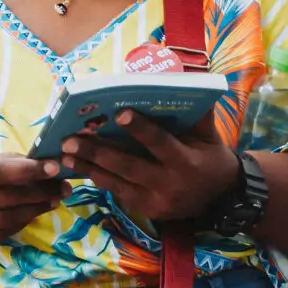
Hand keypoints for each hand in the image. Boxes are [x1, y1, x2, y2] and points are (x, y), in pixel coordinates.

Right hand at [0, 155, 69, 259]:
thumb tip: (34, 159)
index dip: (28, 170)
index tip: (54, 167)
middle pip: (9, 198)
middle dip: (41, 192)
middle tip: (63, 186)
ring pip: (9, 218)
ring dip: (36, 209)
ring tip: (53, 200)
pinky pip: (2, 234)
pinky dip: (21, 223)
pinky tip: (32, 213)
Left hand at [59, 110, 238, 224]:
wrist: (223, 199)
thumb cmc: (212, 157)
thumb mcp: (209, 134)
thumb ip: (195, 110)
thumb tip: (182, 77)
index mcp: (186, 161)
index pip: (160, 143)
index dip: (141, 129)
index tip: (119, 113)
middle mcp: (169, 184)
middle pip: (128, 166)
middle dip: (98, 153)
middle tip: (70, 140)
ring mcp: (156, 202)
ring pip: (116, 183)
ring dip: (88, 168)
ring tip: (64, 155)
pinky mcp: (146, 211)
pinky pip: (117, 193)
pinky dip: (97, 179)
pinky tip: (77, 168)